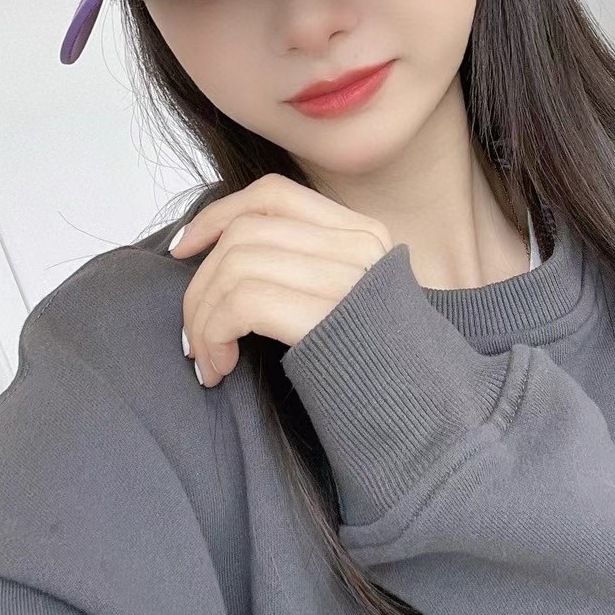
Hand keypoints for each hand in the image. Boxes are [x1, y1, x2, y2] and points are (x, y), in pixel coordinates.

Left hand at [168, 172, 393, 385]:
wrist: (430, 420)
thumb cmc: (378, 369)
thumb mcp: (350, 299)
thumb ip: (304, 267)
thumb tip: (220, 258)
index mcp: (362, 233)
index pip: (272, 194)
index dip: (217, 215)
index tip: (184, 250)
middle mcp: (358, 246)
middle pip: (245, 232)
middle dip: (200, 283)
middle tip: (193, 334)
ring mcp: (346, 279)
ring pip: (235, 265)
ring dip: (202, 316)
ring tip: (207, 359)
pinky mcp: (327, 318)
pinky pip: (241, 301)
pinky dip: (214, 333)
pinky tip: (221, 368)